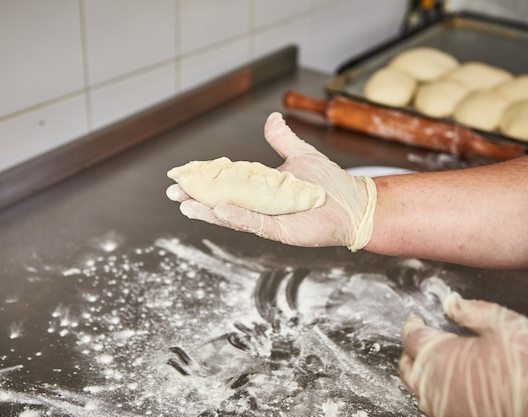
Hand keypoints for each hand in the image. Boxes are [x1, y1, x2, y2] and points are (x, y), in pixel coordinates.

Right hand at [166, 112, 375, 250]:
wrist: (355, 202)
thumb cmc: (330, 182)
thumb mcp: (301, 154)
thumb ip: (282, 139)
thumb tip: (271, 118)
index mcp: (261, 188)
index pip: (226, 182)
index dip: (205, 178)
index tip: (182, 174)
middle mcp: (261, 205)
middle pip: (221, 201)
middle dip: (197, 198)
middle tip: (173, 193)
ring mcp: (269, 219)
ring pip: (232, 216)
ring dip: (208, 211)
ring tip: (185, 204)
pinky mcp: (281, 230)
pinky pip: (255, 224)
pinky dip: (236, 217)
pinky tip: (218, 209)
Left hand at [399, 292, 527, 416]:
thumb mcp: (505, 324)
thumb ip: (472, 310)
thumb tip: (451, 301)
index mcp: (439, 356)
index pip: (411, 336)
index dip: (412, 324)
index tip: (416, 319)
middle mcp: (433, 386)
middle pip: (406, 366)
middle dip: (410, 350)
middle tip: (420, 341)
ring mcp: (442, 409)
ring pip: (419, 390)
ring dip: (422, 375)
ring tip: (434, 364)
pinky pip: (435, 408)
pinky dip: (437, 394)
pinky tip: (453, 388)